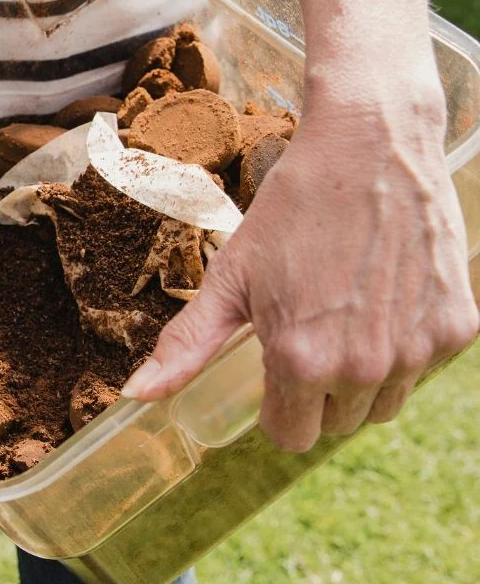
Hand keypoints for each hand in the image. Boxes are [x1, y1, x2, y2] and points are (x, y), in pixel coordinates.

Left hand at [123, 91, 477, 450]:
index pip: (289, 435)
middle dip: (317, 392)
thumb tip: (136, 395)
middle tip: (309, 331)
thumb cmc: (293, 209)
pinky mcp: (457, 328)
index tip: (273, 369)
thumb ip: (187, 344)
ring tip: (344, 317)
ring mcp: (417, 351)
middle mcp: (364, 367)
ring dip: (363, 379)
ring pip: (384, 404)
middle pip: (336, 423)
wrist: (370, 148)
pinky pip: (425, 368)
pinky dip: (405, 347)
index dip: (276, 407)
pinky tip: (384, 299)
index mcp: (301, 361)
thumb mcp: (230, 277)